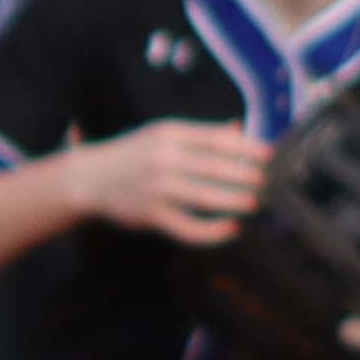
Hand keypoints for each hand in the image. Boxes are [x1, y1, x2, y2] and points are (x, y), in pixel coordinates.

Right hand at [64, 121, 269, 245]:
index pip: (216, 139)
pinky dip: (212, 231)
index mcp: (169, 134)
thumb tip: (237, 128)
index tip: (271, 155)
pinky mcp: (152, 214)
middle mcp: (164, 158)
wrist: (88, 179)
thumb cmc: (131, 155)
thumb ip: (199, 134)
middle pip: (214, 166)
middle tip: (269, 182)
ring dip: (234, 200)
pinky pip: (189, 227)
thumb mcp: (161, 135)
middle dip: (246, 175)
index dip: (247, 147)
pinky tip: (231, 229)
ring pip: (205, 196)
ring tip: (256, 203)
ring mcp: (158, 187)